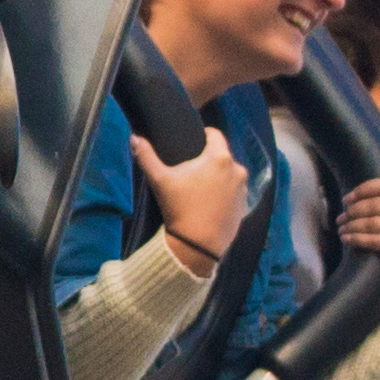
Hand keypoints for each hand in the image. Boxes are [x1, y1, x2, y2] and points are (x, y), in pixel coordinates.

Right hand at [141, 120, 248, 264]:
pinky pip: (234, 191)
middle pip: (221, 156)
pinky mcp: (245, 205)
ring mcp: (243, 189)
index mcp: (219, 158)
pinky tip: (209, 204)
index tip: (191, 144)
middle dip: (208, 160)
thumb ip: (146, 156)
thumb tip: (134, 138)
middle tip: (190, 172)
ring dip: (218, 177)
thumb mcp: (159, 180)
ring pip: (229, 174)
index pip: (215, 134)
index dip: (202, 135)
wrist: (198, 244)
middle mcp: (237, 170)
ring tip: (200, 190)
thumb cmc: (179, 207)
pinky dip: (224, 193)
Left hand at [334, 178, 379, 328]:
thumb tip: (368, 194)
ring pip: (372, 221)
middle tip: (341, 217)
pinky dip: (356, 238)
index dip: (364, 189)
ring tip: (341, 228)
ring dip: (351, 224)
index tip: (349, 198)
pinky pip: (373, 239)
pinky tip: (347, 239)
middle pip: (376, 203)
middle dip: (353, 210)